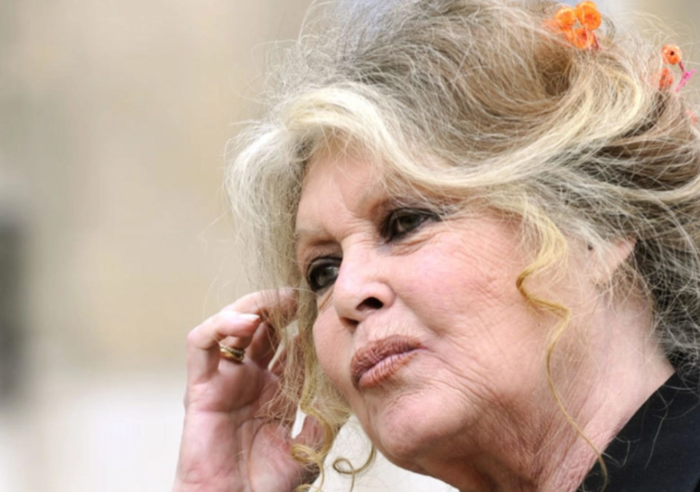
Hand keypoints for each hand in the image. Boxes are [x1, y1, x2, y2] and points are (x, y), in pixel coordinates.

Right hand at [173, 290, 320, 491]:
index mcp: (273, 389)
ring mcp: (223, 380)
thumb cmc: (264, 485)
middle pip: (261, 327)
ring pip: (231, 325)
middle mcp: (247, 379)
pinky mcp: (199, 386)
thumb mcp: (306, 447)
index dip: (302, 325)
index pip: (287, 343)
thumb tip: (342, 393)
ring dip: (253, 306)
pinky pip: (201, 343)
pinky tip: (246, 322)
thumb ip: (322, 419)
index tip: (322, 311)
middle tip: (301, 298)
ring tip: (278, 302)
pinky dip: (220, 325)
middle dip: (279, 307)